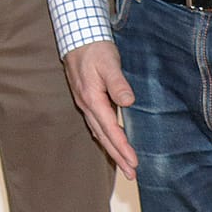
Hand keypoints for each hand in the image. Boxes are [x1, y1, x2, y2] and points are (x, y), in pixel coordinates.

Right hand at [63, 41, 137, 177]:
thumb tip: (128, 102)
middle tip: (131, 174)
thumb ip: (118, 83)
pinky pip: (97, 125)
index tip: (133, 163)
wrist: (77, 36)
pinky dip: (106, 138)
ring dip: (111, 150)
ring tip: (124, 165)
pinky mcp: (87, 100)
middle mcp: (87, 105)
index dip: (122, 147)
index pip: (110, 129)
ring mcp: (85, 104)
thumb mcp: (109, 63)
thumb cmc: (94, 49)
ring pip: (99, 133)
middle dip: (117, 157)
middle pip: (103, 137)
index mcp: (92, 99)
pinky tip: (111, 142)